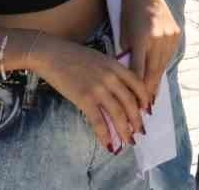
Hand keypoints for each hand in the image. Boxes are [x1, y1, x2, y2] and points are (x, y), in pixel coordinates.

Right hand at [32, 35, 153, 151]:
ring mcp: (98, 89)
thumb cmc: (74, 56)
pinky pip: (98, 121)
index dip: (144, 99)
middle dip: (137, 119)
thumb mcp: (100, 59)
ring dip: (125, 130)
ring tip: (129, 141)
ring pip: (118, 114)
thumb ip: (112, 72)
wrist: (52, 54)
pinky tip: (108, 144)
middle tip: (140, 131)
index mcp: (116, 65)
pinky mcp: (84, 99)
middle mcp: (111, 77)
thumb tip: (119, 92)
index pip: (138, 84)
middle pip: (130, 102)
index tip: (147, 110)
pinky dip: (105, 135)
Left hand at [121, 0, 182, 112]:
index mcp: (142, 39)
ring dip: (157, 81)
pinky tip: (157, 77)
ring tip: (151, 98)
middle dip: (149, 90)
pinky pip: (169, 55)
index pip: (140, 71)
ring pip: (163, 64)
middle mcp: (159, 38)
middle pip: (154, 71)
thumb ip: (127, 56)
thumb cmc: (127, 13)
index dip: (138, 89)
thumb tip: (129, 79)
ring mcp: (170, 35)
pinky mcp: (177, 33)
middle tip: (145, 109)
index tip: (135, 104)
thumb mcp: (122, 35)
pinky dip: (162, 66)